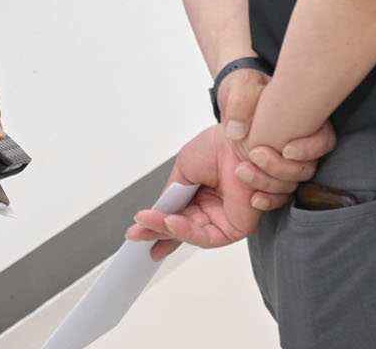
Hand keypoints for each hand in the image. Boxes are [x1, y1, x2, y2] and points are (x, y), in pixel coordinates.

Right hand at [125, 124, 267, 261]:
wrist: (241, 139)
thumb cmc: (220, 146)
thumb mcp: (184, 169)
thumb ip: (171, 195)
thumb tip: (158, 213)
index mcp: (201, 194)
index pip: (175, 217)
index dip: (155, 226)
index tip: (135, 232)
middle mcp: (213, 208)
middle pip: (179, 229)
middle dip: (154, 232)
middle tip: (134, 233)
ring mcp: (223, 218)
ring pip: (189, 235)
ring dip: (164, 230)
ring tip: (147, 223)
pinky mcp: (236, 227)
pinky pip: (206, 237)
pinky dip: (185, 232)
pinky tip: (170, 221)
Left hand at [215, 67, 336, 196]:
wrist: (236, 104)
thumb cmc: (246, 90)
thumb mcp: (241, 88)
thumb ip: (240, 105)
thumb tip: (238, 131)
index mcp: (309, 120)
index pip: (325, 141)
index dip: (310, 148)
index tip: (287, 149)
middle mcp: (303, 144)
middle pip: (307, 168)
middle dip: (281, 167)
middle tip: (255, 154)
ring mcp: (290, 163)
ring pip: (292, 183)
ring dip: (269, 182)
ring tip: (242, 170)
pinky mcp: (275, 176)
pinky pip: (279, 195)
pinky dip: (268, 199)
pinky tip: (253, 198)